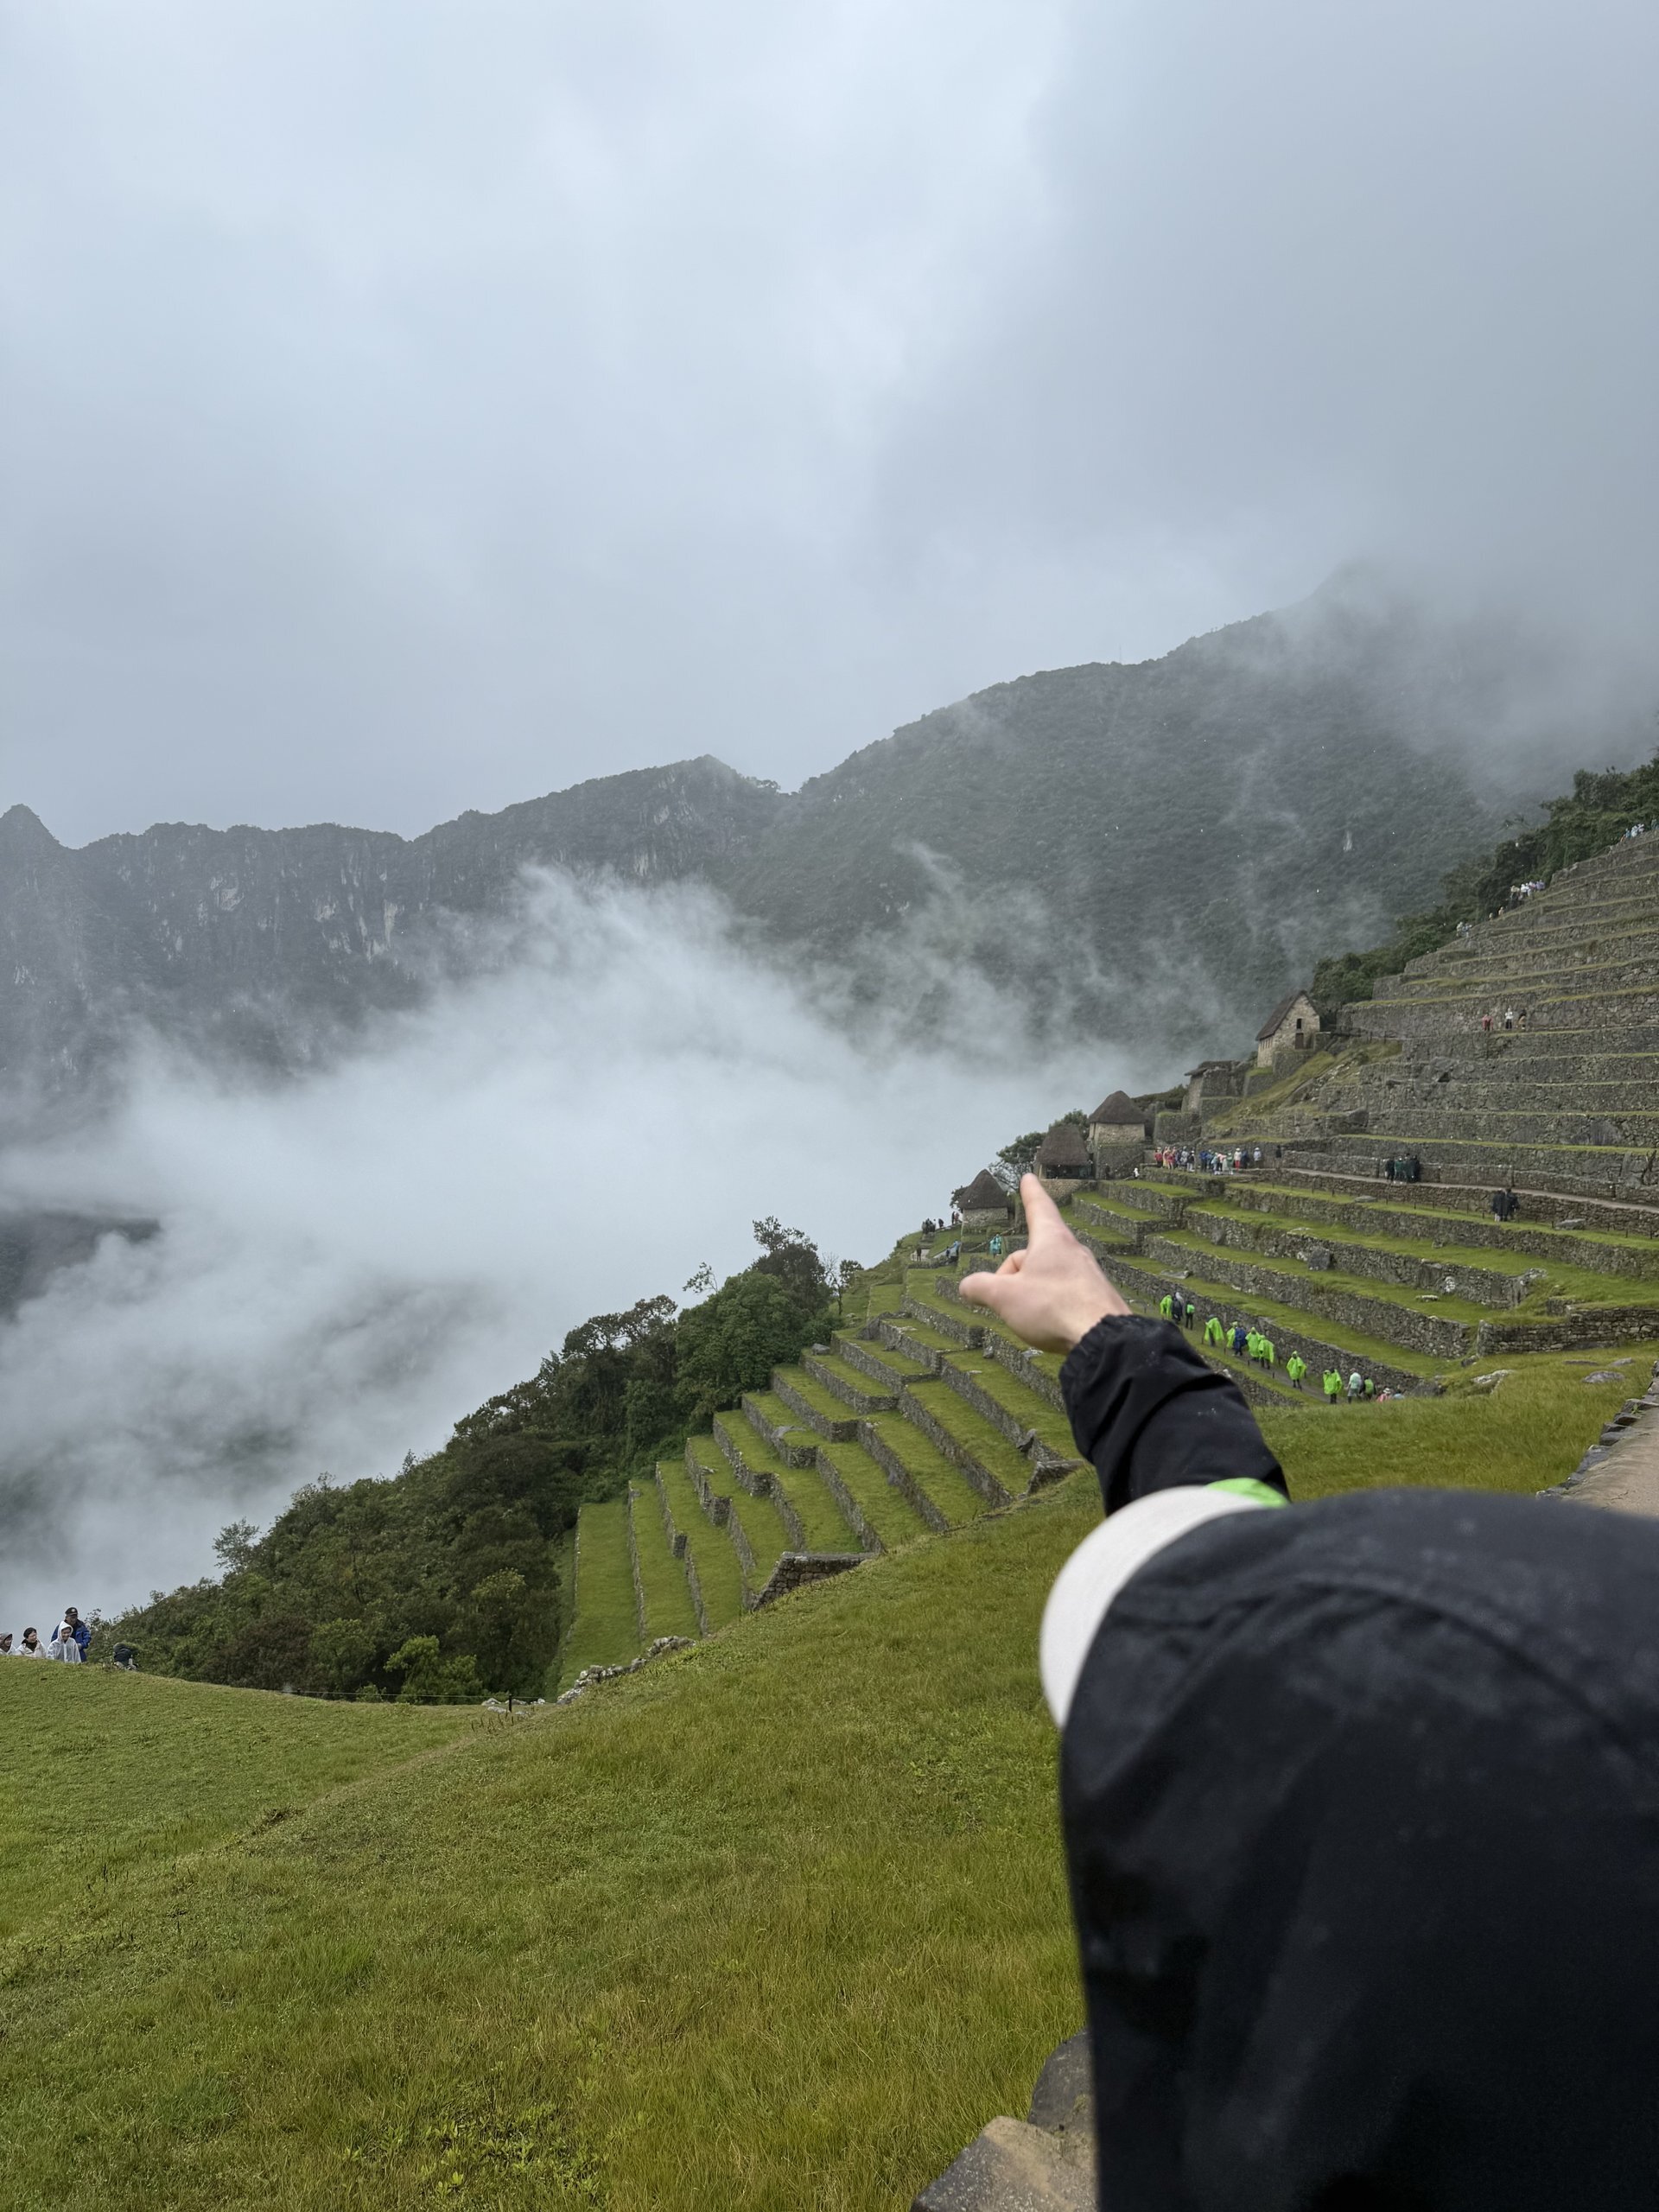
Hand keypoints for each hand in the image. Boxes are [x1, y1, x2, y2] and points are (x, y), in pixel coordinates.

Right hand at [959, 1175, 1129, 1352]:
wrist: (1102, 1339)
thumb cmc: (1054, 1308)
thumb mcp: (1005, 1297)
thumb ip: (981, 1288)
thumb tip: (966, 1286)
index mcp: (1051, 1240)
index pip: (1038, 1208)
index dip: (1030, 1193)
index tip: (1028, 1178)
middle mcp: (1072, 1252)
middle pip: (1033, 1254)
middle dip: (1013, 1274)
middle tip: (1002, 1299)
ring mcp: (1087, 1275)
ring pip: (1046, 1277)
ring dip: (1029, 1293)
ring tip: (1028, 1317)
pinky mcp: (1095, 1298)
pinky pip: (1064, 1295)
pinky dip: (1049, 1306)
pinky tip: (1048, 1325)